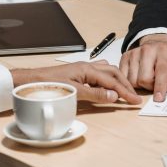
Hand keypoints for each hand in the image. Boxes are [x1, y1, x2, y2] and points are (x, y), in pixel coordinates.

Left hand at [11, 61, 141, 104]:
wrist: (31, 81)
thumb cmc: (49, 85)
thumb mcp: (74, 92)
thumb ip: (95, 94)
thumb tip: (113, 96)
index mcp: (87, 69)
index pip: (112, 81)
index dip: (125, 91)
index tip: (135, 100)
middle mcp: (86, 66)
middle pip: (113, 72)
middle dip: (125, 84)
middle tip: (134, 96)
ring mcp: (82, 69)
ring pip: (106, 71)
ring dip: (117, 80)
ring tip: (125, 90)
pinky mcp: (77, 73)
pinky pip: (98, 73)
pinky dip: (107, 79)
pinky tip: (107, 85)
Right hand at [119, 34, 166, 102]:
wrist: (158, 43)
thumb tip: (161, 92)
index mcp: (164, 53)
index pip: (161, 73)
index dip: (160, 87)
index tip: (158, 99)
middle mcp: (147, 50)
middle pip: (144, 79)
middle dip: (149, 86)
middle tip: (154, 82)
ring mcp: (134, 52)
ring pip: (132, 80)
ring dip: (140, 85)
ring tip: (146, 78)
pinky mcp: (125, 56)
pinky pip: (123, 77)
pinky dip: (130, 81)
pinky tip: (137, 76)